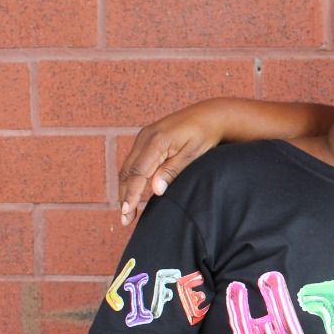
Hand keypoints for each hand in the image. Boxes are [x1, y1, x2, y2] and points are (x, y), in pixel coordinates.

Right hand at [117, 102, 227, 224]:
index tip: (127, 211)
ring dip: (125, 189)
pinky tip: (133, 193)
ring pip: (127, 167)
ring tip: (127, 211)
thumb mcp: (192, 154)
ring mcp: (143, 136)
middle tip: (125, 219)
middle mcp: (145, 137)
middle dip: (124, 196)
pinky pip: (133, 162)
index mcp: (157, 141)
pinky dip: (131, 179)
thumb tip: (156, 190)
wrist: (209, 115)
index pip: (138, 173)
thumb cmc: (204, 135)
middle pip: (127, 171)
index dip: (131, 194)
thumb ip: (172, 171)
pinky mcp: (145, 139)